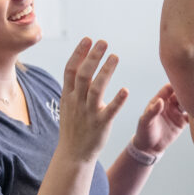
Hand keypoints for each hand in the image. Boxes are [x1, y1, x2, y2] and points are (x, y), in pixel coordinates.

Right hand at [59, 38, 128, 161]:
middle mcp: (77, 102)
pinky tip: (125, 90)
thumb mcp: (69, 105)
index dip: (79, 53)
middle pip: (83, 75)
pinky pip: (109, 111)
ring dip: (105, 72)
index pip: (70, 70)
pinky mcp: (100, 125)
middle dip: (92, 57)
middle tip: (103, 42)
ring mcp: (88, 114)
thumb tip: (82, 63)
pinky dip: (117, 100)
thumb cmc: (74, 127)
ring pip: (95, 89)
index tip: (88, 39)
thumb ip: (75, 86)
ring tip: (115, 57)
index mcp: (68, 96)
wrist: (73, 155)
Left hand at [131, 83, 188, 155]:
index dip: (175, 84)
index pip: (168, 89)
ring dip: (192, 102)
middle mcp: (169, 105)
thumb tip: (161, 101)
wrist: (149, 148)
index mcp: (159, 101)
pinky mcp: (182, 122)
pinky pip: (191, 115)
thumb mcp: (145, 121)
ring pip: (187, 103)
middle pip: (180, 94)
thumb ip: (152, 111)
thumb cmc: (144, 132)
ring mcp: (176, 113)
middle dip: (186, 92)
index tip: (183, 82)